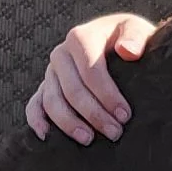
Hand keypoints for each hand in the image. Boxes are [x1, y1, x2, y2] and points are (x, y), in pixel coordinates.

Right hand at [25, 14, 155, 143]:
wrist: (117, 42)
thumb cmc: (129, 39)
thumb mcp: (136, 31)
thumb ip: (136, 37)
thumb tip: (127, 51)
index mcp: (81, 37)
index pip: (91, 71)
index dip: (107, 95)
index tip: (124, 115)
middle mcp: (61, 53)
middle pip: (73, 90)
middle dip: (94, 114)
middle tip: (115, 133)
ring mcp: (50, 72)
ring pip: (52, 102)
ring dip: (70, 124)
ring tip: (89, 139)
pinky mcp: (44, 87)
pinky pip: (34, 105)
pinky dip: (37, 121)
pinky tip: (47, 137)